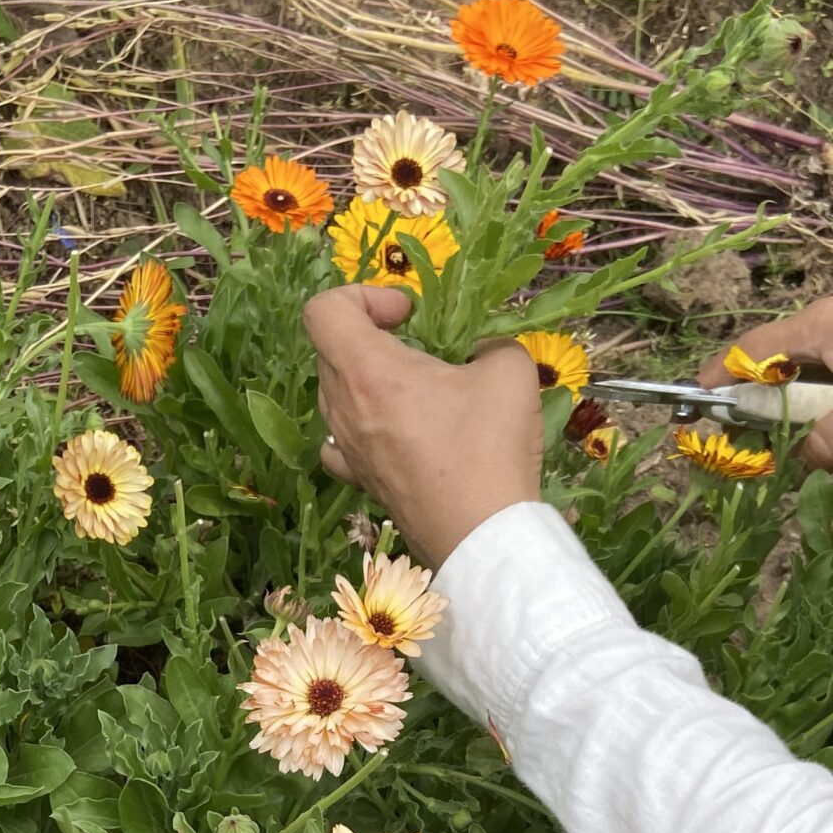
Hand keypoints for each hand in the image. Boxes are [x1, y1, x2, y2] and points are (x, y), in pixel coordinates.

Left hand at [304, 285, 543, 570]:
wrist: (482, 536)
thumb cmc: (488, 448)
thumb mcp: (509, 370)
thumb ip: (491, 344)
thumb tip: (481, 353)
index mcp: (367, 371)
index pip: (323, 311)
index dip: (361, 296)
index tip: (406, 315)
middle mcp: (344, 409)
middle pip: (331, 350)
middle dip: (371, 335)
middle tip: (419, 348)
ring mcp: (348, 450)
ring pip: (335, 394)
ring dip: (368, 379)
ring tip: (415, 390)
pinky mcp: (360, 481)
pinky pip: (341, 440)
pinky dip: (361, 423)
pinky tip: (394, 430)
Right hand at [696, 286, 832, 470]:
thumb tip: (798, 465)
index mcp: (820, 325)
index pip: (750, 351)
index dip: (718, 378)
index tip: (690, 405)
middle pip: (776, 375)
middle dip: (761, 414)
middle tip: (745, 452)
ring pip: (812, 394)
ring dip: (809, 426)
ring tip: (804, 457)